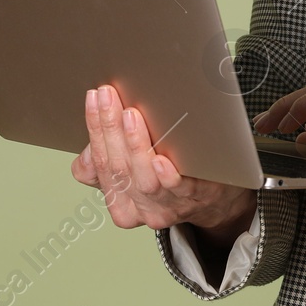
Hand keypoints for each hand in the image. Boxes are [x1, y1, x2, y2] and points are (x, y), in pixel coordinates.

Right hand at [71, 85, 255, 247]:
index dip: (95, 129)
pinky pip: (178, 189)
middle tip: (109, 95)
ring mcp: (168, 206)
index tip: (95, 98)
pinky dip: (167, 176)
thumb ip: (110, 160)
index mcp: (120, 203)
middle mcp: (140, 210)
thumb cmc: (174, 175)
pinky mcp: (196, 198)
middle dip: (110, 128)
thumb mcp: (137, 170)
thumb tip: (87, 148)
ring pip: (143, 180)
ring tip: (131, 115)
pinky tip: (161, 160)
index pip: (98, 165)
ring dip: (135, 145)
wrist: (218, 199)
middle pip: (118, 168)